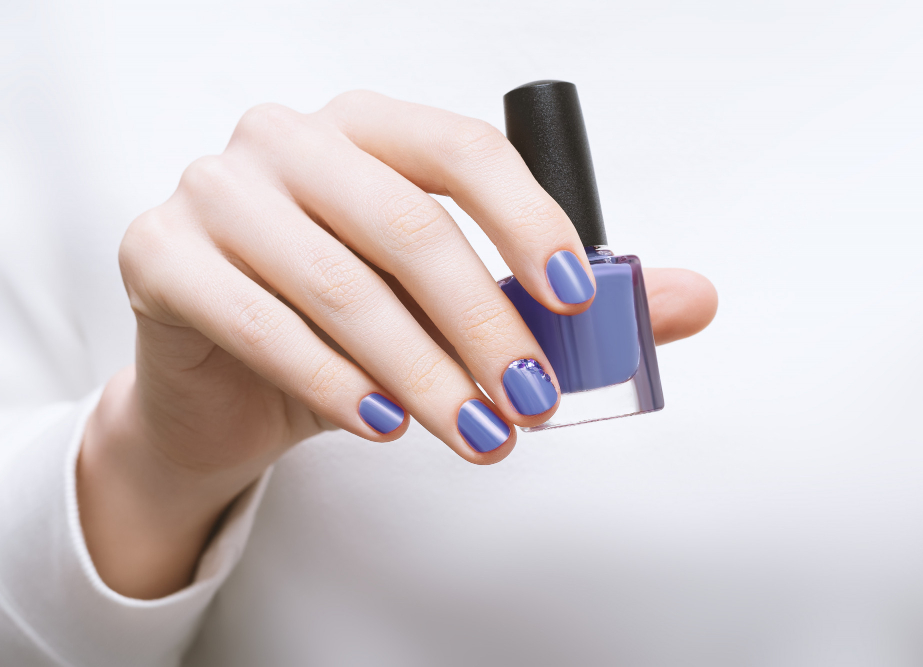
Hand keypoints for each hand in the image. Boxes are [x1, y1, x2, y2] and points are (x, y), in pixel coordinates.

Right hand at [79, 92, 717, 598]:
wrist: (228, 380)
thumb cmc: (348, 326)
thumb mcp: (454, 307)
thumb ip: (561, 297)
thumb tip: (691, 301)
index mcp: (368, 126)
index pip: (464, 149)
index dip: (529, 220)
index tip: (575, 299)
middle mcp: (287, 138)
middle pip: (408, 224)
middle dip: (483, 327)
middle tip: (529, 402)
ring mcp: (215, 189)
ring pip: (342, 284)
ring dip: (422, 373)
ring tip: (473, 432)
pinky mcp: (157, 252)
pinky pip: (259, 321)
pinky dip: (332, 382)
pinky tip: (381, 424)